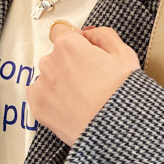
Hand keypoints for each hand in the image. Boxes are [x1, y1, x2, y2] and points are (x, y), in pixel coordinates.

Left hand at [27, 21, 140, 145]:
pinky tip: (71, 108)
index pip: (62, 32)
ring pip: (48, 77)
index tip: (83, 54)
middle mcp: (51, 62)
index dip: (76, 43)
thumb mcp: (125, 56)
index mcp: (69, 46)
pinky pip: (40, 96)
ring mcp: (42, 85)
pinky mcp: (38, 107)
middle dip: (69, 65)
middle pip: (56, 57)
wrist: (117, 132)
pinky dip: (52, 101)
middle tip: (90, 83)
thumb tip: (90, 33)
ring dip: (60, 84)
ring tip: (82, 99)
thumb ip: (104, 35)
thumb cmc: (122, 97)